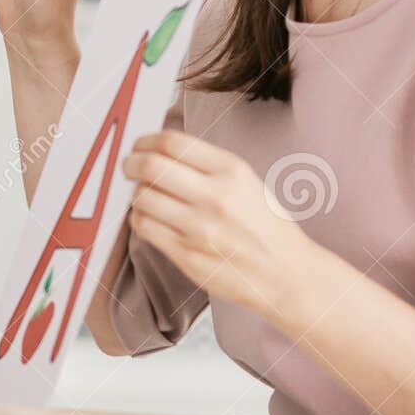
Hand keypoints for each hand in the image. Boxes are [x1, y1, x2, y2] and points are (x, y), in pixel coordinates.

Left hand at [122, 130, 325, 315]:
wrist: (285, 274)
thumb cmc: (266, 227)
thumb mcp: (247, 183)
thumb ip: (206, 165)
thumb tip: (159, 150)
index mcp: (232, 172)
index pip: (173, 143)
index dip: (146, 140)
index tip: (140, 145)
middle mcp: (215, 197)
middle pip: (150, 166)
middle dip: (131, 163)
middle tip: (129, 166)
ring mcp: (199, 228)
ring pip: (142, 197)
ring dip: (136, 193)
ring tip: (144, 196)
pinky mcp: (186, 255)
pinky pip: (144, 227)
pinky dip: (139, 218)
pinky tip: (149, 217)